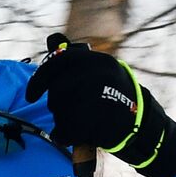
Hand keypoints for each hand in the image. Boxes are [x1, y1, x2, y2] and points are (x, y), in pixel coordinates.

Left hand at [24, 34, 175, 176]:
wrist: (143, 127)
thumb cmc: (117, 98)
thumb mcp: (101, 71)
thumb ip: (75, 58)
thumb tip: (52, 39)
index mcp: (98, 60)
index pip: (57, 62)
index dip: (40, 79)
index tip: (32, 94)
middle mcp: (95, 76)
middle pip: (56, 89)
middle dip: (55, 102)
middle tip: (59, 111)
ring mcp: (94, 98)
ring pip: (58, 109)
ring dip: (61, 118)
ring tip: (76, 122)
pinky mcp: (92, 122)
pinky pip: (63, 130)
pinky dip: (63, 136)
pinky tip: (70, 136)